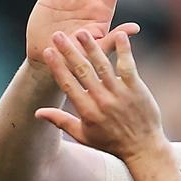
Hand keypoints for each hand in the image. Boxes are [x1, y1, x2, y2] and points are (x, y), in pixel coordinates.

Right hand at [36, 29, 165, 163]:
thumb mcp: (83, 135)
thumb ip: (61, 121)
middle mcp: (102, 101)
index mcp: (87, 112)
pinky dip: (124, 50)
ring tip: (82, 32)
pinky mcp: (136, 88)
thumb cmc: (110, 142)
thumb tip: (37, 112)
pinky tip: (119, 35)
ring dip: (91, 47)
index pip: (68, 85)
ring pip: (103, 66)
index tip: (48, 52)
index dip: (57, 67)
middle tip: (58, 35)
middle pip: (82, 71)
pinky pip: (128, 66)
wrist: (143, 148)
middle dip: (69, 52)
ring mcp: (120, 94)